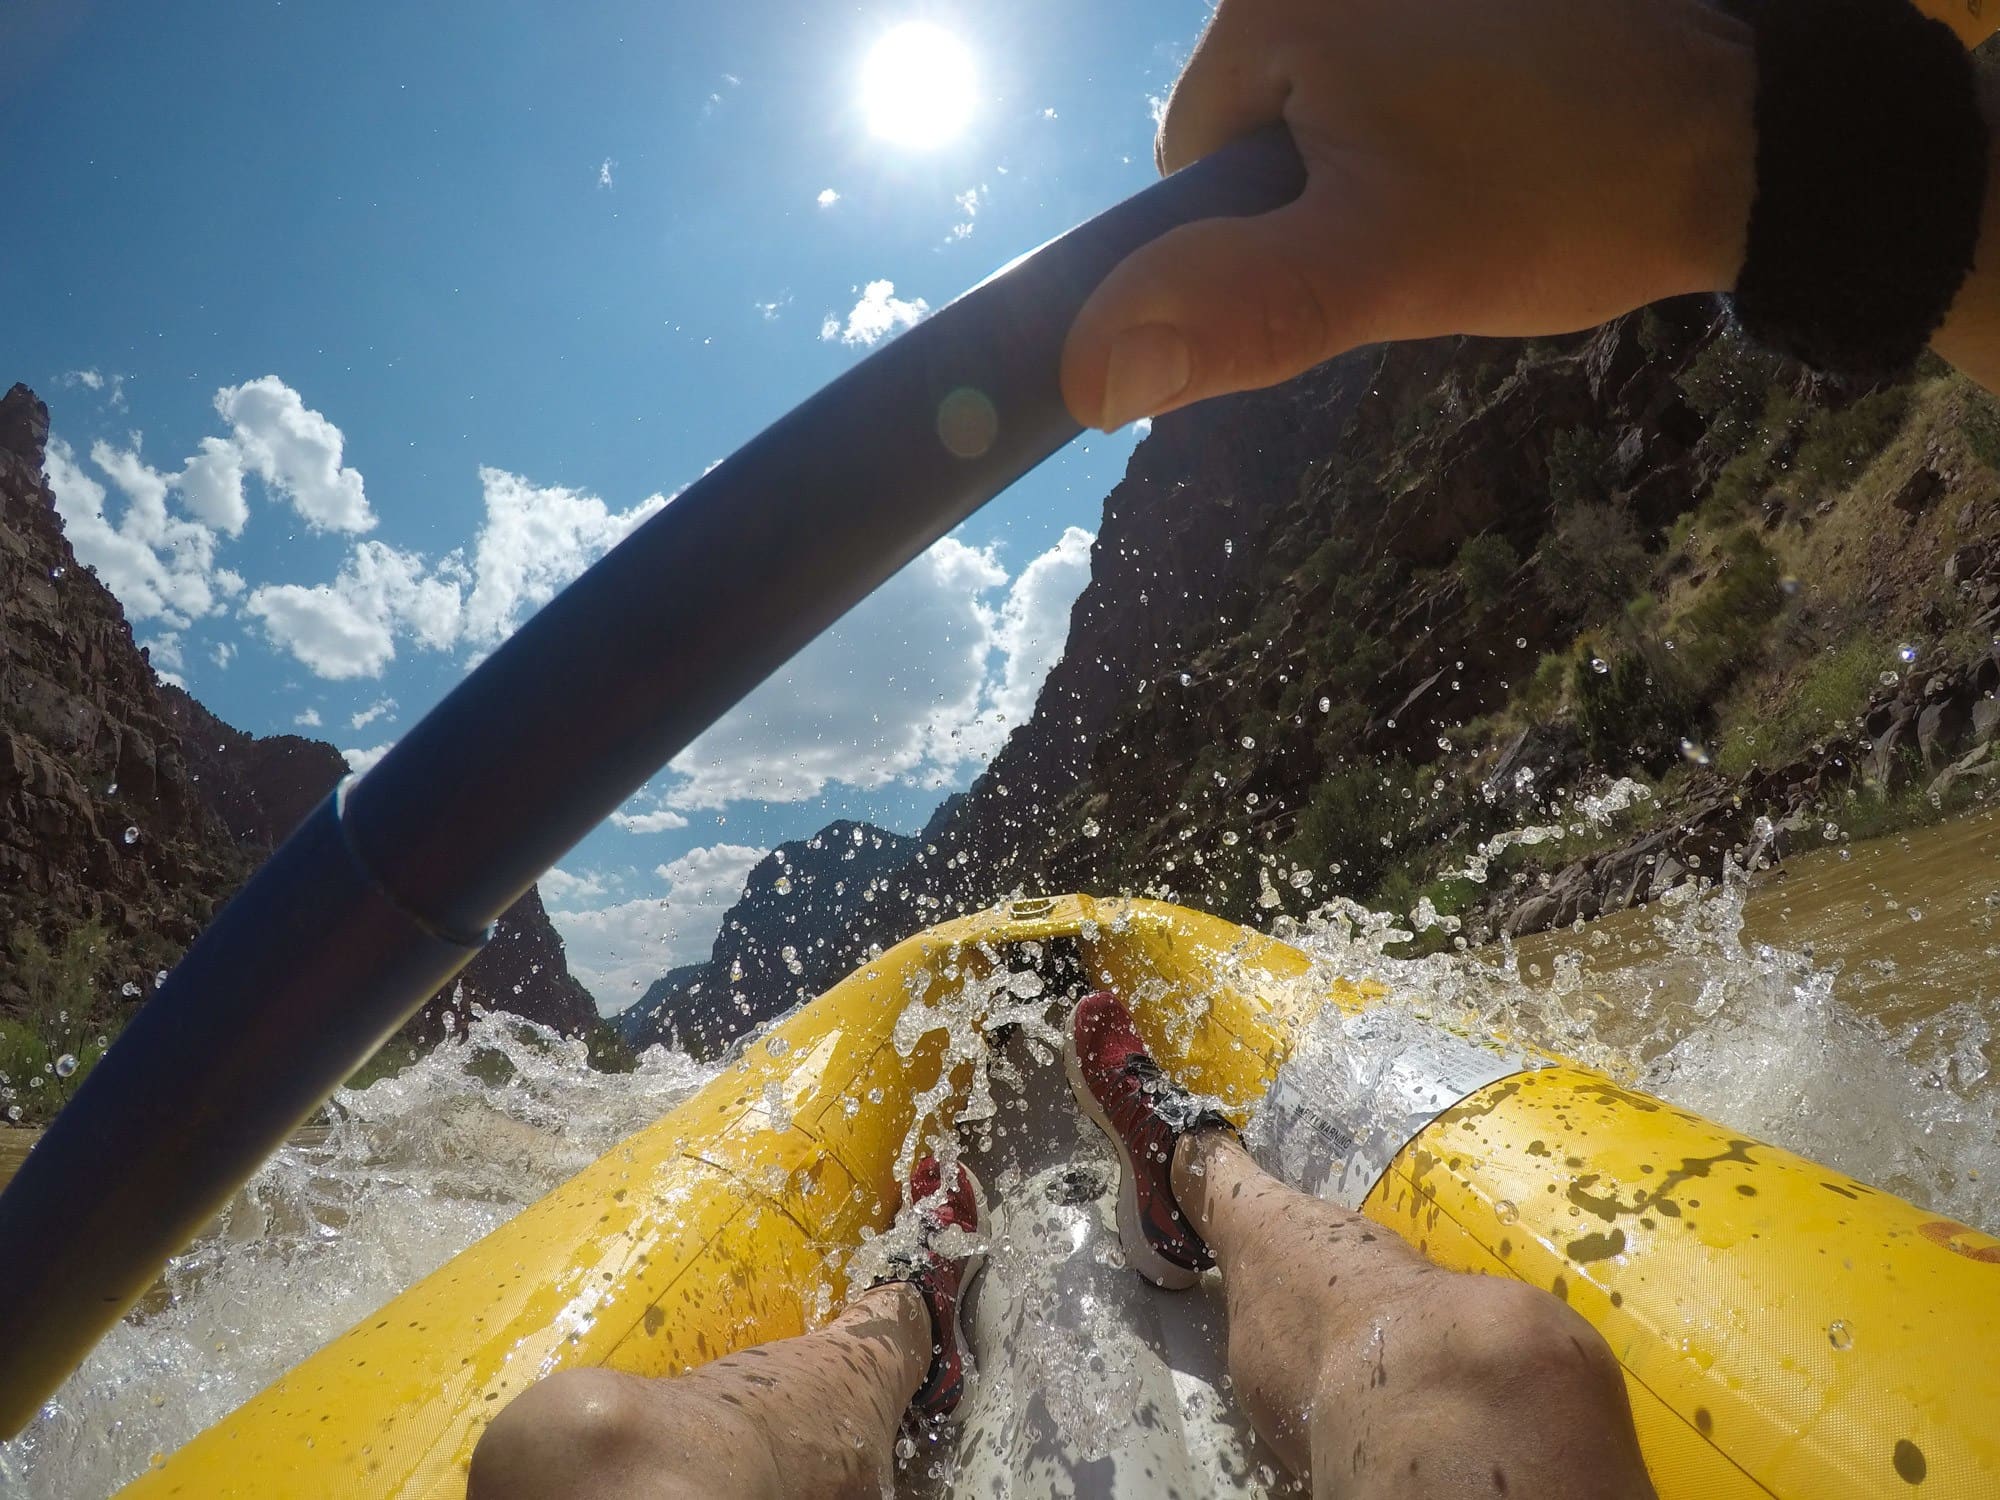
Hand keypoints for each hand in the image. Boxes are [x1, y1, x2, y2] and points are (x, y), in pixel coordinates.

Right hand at [1061, 0, 1756, 430]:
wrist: (1751, 130)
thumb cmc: (1566, 194)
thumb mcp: (1387, 268)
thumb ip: (1237, 313)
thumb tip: (1088, 377)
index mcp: (1273, 7)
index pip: (1186, 167)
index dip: (1255, 246)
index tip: (1359, 255)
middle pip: (1253, 137)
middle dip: (1320, 205)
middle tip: (1428, 227)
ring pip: (1319, 118)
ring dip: (1373, 174)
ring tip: (1474, 187)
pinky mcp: (1448, 7)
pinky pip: (1379, 86)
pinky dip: (1417, 133)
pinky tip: (1493, 149)